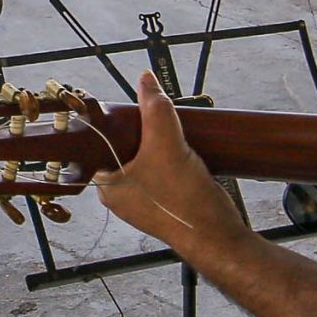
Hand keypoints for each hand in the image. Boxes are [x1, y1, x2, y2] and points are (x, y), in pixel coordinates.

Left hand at [93, 72, 241, 264]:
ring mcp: (145, 202)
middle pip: (125, 150)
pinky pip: (164, 174)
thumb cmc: (184, 202)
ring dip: (162, 146)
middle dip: (144, 133)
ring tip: (175, 135)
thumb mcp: (167, 144)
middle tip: (158, 122)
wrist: (217, 235)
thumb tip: (146, 81)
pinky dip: (174, 160)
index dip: (114, 125)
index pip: (99, 145)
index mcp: (108, 186)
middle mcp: (122, 196)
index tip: (130, 111)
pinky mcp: (167, 204)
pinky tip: (186, 152)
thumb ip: (156, 109)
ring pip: (147, 162)